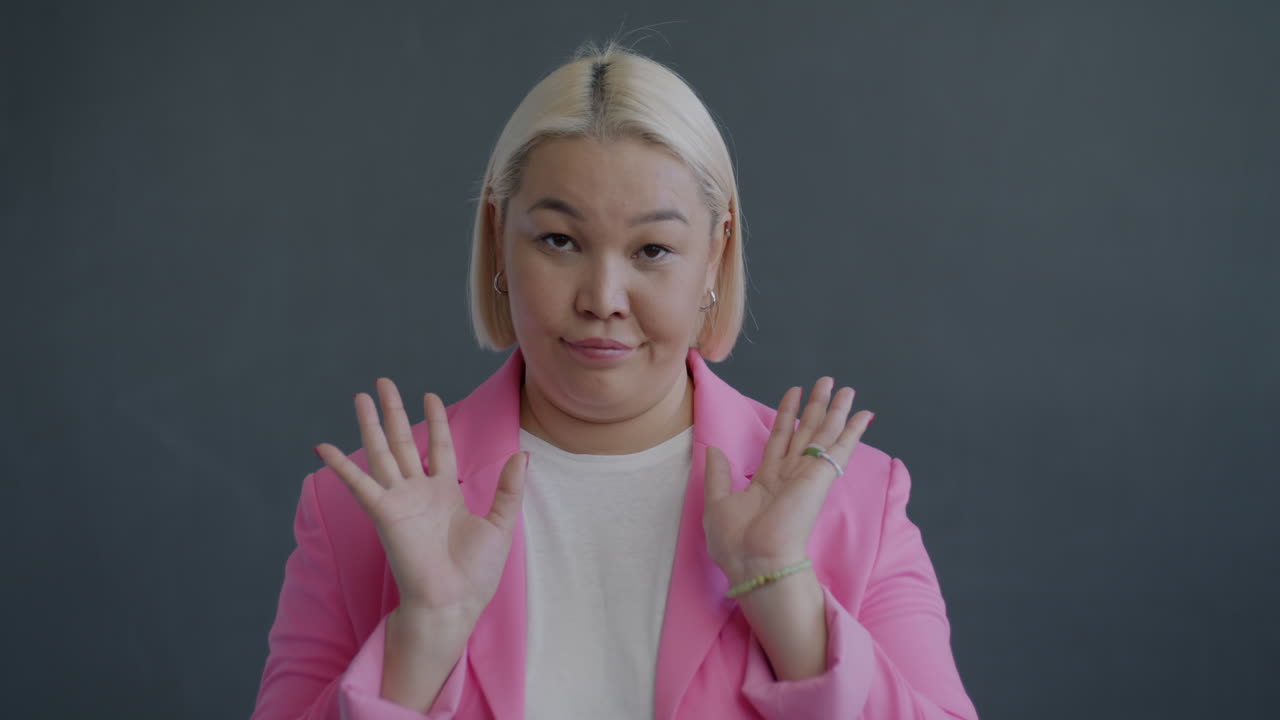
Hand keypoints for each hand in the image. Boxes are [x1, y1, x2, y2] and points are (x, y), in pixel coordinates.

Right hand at [314, 378, 527, 621]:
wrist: (454, 602)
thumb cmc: (476, 573)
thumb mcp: (500, 523)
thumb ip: (508, 488)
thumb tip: (523, 455)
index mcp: (444, 494)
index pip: (438, 448)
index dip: (434, 422)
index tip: (429, 395)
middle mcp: (418, 493)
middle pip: (402, 442)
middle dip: (392, 412)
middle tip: (382, 382)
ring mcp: (399, 501)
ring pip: (381, 453)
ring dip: (370, 425)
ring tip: (360, 396)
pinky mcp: (384, 514)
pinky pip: (359, 485)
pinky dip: (341, 466)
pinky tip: (323, 446)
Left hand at [703, 376, 873, 586]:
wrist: (754, 561)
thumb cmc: (735, 542)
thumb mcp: (717, 503)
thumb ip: (719, 474)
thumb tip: (714, 450)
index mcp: (768, 481)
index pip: (780, 439)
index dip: (787, 415)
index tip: (793, 392)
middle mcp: (791, 476)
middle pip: (807, 432)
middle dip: (816, 406)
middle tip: (827, 381)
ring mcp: (808, 476)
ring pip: (824, 435)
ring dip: (836, 410)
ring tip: (846, 387)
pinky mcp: (821, 478)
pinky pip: (840, 449)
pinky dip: (854, 431)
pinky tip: (865, 414)